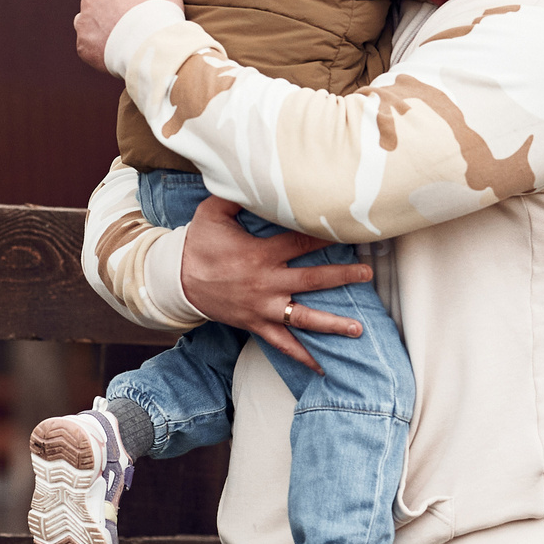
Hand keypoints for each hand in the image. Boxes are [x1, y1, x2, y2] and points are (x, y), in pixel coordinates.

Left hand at [74, 0, 183, 72]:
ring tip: (120, 37)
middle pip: (95, 0)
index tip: (133, 2)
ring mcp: (84, 23)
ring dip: (98, 26)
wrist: (150, 46)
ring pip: (87, 21)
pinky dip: (97, 48)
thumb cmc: (159, 11)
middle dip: (106, 7)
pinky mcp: (83, 46)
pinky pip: (87, 45)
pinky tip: (114, 52)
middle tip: (128, 21)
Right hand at [178, 196, 372, 374]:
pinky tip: (323, 368)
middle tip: (367, 274)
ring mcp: (262, 308)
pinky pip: (282, 344)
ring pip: (303, 318)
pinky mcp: (255, 324)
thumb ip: (236, 195)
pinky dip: (303, 357)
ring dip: (332, 324)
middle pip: (311, 280)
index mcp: (259, 254)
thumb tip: (253, 175)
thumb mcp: (212, 212)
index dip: (326, 237)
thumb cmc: (198, 243)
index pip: (300, 243)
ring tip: (358, 328)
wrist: (177, 279)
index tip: (349, 231)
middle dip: (342, 277)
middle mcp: (266, 283)